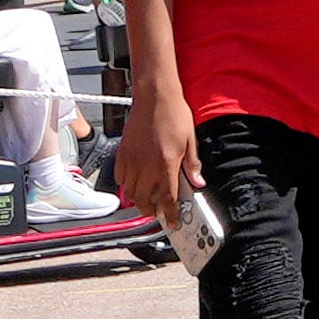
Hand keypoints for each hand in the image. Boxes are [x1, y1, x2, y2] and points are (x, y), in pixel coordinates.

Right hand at [113, 96, 187, 231]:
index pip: (168, 198)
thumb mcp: (190, 140)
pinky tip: (134, 181)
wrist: (155, 95)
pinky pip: (120, 177)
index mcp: (166, 164)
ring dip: (138, 199)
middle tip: (159, 211)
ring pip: (130, 192)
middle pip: (144, 200)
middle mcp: (147, 166)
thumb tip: (198, 183)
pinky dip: (126, 184)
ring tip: (147, 197)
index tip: (173, 222)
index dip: (171, 214)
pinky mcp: (122, 153)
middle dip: (152, 211)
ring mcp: (132, 160)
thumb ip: (192, 165)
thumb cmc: (175, 114)